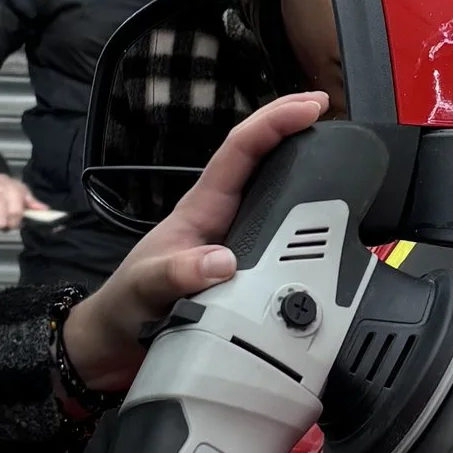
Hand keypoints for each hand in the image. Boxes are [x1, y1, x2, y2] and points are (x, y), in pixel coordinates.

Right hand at [0, 172, 39, 231]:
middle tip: (6, 220)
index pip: (14, 214)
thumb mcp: (22, 190)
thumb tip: (46, 210)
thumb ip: (32, 202)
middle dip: (5, 225)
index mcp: (11, 191)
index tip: (17, 222)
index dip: (16, 222)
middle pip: (1, 222)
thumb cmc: (6, 187)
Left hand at [63, 89, 327, 395]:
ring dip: (302, 171)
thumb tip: (223, 263)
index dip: (273, 122)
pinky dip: (303, 224)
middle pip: (262, 161)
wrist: (115, 345)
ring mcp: (232, 242)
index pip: (240, 151)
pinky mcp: (242, 270)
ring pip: (274, 196)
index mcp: (201, 209)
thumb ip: (178, 274)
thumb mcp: (145, 288)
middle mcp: (220, 218)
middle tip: (329, 115)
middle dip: (294, 130)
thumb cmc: (123, 306)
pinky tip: (323, 224)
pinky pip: (279, 237)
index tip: (309, 108)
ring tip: (337, 154)